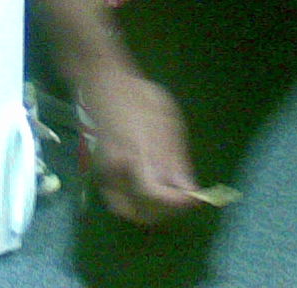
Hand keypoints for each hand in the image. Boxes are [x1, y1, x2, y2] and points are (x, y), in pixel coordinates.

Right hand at [77, 61, 202, 226]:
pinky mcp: (100, 171)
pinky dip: (135, 203)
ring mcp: (106, 172)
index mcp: (136, 153)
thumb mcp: (167, 120)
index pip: (157, 196)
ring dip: (149, 211)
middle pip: (142, 213)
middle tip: (183, 200)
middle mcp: (118, 169)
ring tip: (168, 197)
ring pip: (128, 210)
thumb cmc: (138, 96)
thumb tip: (186, 187)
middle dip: (166, 212)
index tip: (196, 198)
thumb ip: (175, 158)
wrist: (104, 84)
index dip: (178, 203)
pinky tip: (150, 188)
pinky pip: (118, 200)